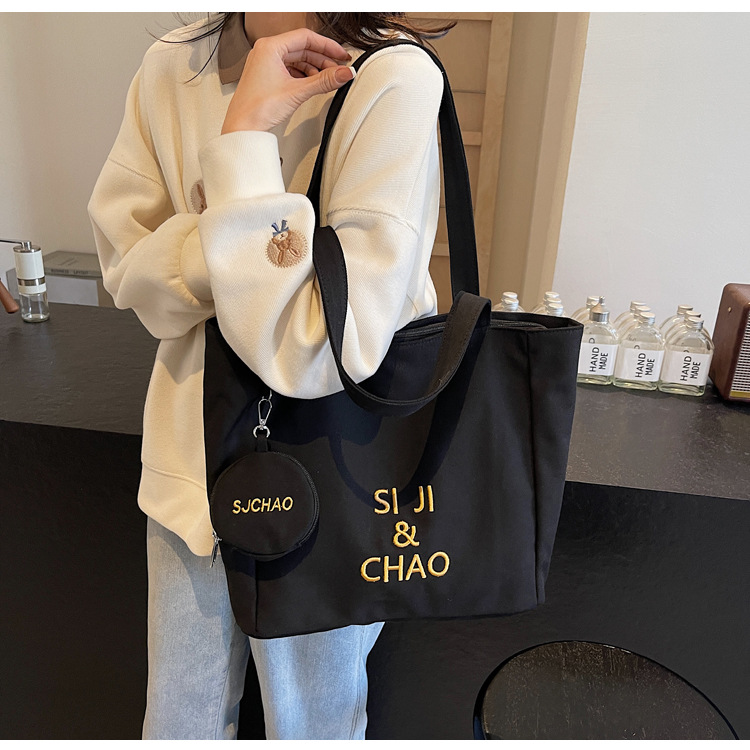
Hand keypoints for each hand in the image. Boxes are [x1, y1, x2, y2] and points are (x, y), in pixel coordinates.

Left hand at [221, 27, 353, 133]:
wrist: (242, 128)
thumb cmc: (257, 108)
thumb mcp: (297, 92)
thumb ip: (324, 81)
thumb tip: (343, 73)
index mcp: (270, 47)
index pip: (305, 37)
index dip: (327, 45)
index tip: (341, 55)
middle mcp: (266, 51)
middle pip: (302, 48)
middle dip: (322, 59)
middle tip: (338, 69)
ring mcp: (265, 64)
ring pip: (296, 59)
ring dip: (314, 68)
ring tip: (328, 79)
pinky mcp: (266, 76)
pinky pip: (290, 69)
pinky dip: (303, 75)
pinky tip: (313, 84)